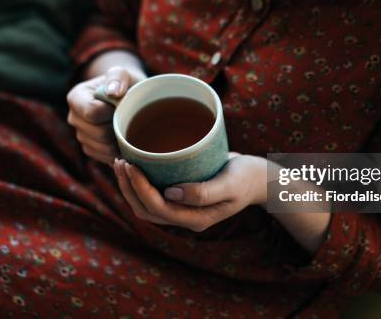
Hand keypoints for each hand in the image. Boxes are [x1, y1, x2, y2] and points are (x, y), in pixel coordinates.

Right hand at [67, 66, 145, 162]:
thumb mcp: (123, 73)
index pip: (92, 113)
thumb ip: (118, 76)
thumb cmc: (125, 83)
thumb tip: (113, 92)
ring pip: (102, 148)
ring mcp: (81, 135)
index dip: (112, 112)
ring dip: (119, 142)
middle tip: (129, 119)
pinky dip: (118, 152)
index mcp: (76, 98)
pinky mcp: (90, 149)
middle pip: (98, 133)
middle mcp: (73, 118)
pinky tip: (126, 142)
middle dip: (118, 128)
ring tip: (129, 129)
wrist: (127, 97)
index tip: (123, 105)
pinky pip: (104, 157)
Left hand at [112, 153, 267, 231]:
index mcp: (196, 219)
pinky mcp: (182, 197)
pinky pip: (154, 196)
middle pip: (145, 210)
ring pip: (146, 206)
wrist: (260, 179)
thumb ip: (204, 192)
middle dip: (128, 188)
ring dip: (130, 187)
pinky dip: (140, 183)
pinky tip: (136, 165)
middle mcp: (186, 218)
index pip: (157, 208)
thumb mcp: (231, 184)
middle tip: (120, 161)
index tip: (130, 164)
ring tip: (121, 162)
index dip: (139, 189)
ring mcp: (183, 209)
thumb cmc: (247, 178)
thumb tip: (171, 193)